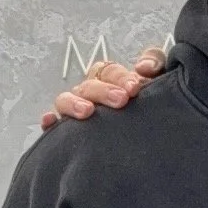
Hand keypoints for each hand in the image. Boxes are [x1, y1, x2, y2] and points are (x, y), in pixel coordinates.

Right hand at [43, 44, 169, 127]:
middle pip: (89, 85)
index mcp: (108, 81)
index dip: (120, 76)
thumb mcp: (158, 81)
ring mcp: (75, 112)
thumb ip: (154, 63)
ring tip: (88, 112)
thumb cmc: (148, 107)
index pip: (108, 71)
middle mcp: (89, 94)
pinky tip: (50, 121)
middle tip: (122, 100)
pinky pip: (52, 126)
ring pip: (65, 100)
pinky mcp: (65, 134)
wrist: (151, 144)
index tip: (135, 87)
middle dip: (104, 91)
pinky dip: (49, 121)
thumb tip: (144, 67)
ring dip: (74, 103)